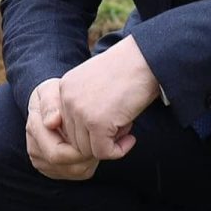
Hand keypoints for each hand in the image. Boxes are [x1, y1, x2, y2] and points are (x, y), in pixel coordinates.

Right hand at [26, 78, 98, 180]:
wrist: (53, 103)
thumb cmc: (56, 95)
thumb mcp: (52, 90)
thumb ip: (50, 103)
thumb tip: (51, 122)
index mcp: (34, 128)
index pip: (58, 153)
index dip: (82, 149)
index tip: (102, 135)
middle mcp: (35, 148)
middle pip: (69, 166)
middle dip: (92, 155)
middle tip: (110, 140)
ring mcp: (42, 161)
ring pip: (76, 172)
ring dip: (93, 158)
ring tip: (103, 140)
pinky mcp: (52, 169)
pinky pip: (78, 173)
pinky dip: (90, 162)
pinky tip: (94, 145)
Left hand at [56, 36, 159, 161]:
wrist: (146, 58)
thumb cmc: (128, 69)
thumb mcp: (96, 82)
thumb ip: (85, 103)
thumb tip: (86, 136)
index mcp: (65, 88)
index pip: (68, 125)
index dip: (89, 130)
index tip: (109, 122)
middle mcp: (67, 99)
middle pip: (76, 139)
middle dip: (99, 139)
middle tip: (121, 125)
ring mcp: (80, 111)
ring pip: (88, 149)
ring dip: (109, 143)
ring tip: (126, 126)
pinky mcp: (97, 123)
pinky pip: (104, 152)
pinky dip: (119, 151)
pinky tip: (131, 138)